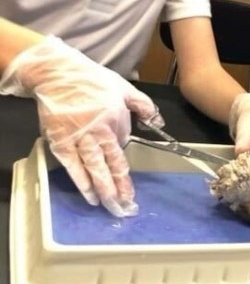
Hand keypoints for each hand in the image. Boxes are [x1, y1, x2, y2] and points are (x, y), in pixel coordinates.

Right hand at [0, 36, 161, 216]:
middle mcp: (98, 132)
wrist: (57, 74)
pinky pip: (72, 166)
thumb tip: (158, 122)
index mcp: (115, 120)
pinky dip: (81, 181)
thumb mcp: (124, 88)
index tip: (131, 192)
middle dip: (119, 189)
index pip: (122, 151)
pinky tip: (89, 196)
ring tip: (112, 207)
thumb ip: (143, 105)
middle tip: (126, 209)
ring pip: (94, 168)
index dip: (125, 173)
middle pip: (111, 165)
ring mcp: (78, 138)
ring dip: (104, 190)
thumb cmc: (92, 80)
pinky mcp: (60, 141)